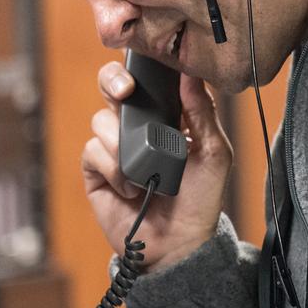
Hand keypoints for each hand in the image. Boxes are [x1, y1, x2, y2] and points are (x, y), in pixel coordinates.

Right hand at [80, 61, 233, 270]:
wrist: (179, 244)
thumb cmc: (201, 199)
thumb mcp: (214, 153)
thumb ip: (202, 112)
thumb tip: (190, 74)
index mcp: (165, 115)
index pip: (147, 79)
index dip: (141, 65)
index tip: (147, 64)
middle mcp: (136, 126)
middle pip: (111, 85)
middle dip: (113, 80)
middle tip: (126, 93)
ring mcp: (114, 147)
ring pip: (101, 119)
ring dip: (122, 142)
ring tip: (144, 170)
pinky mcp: (96, 170)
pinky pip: (93, 151)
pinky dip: (113, 168)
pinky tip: (130, 187)